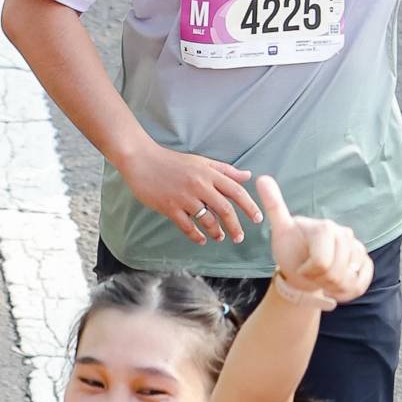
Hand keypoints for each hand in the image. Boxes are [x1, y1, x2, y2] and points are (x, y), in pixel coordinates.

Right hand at [119, 138, 263, 249]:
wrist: (143, 161)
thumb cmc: (172, 161)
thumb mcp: (201, 161)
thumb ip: (225, 170)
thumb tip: (247, 176)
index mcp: (209, 173)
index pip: (235, 191)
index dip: (249, 206)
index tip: (258, 218)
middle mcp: (199, 185)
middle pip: (224, 209)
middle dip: (235, 225)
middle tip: (240, 237)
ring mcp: (184, 197)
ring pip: (207, 220)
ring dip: (216, 231)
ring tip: (220, 237)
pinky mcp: (170, 207)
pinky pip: (187, 226)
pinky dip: (196, 235)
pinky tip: (202, 240)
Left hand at [254, 176, 372, 311]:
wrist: (303, 268)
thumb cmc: (291, 250)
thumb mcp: (281, 231)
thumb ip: (274, 206)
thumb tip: (261, 178)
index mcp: (325, 227)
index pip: (321, 262)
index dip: (309, 271)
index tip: (301, 267)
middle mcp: (345, 234)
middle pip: (335, 273)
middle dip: (319, 280)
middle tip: (311, 273)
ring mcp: (358, 249)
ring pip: (349, 281)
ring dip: (331, 288)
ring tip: (321, 279)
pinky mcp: (366, 264)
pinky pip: (361, 284)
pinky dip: (348, 292)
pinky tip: (336, 286)